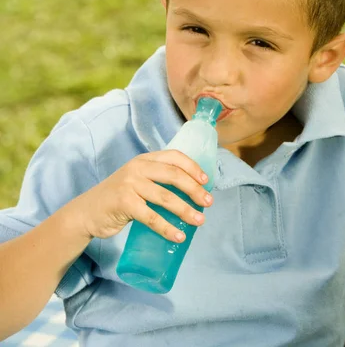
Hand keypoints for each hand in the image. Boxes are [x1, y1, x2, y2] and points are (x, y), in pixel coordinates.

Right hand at [73, 150, 212, 242]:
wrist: (87, 213)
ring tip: (199, 221)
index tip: (207, 181)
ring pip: (165, 197)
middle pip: (174, 175)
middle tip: (208, 202)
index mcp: (144, 159)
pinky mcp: (124, 203)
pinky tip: (178, 236)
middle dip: (194, 189)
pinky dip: (167, 228)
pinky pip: (152, 217)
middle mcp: (137, 168)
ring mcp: (130, 184)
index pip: (174, 156)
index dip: (193, 167)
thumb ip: (156, 180)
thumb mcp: (136, 180)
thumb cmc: (118, 198)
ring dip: (186, 210)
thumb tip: (191, 193)